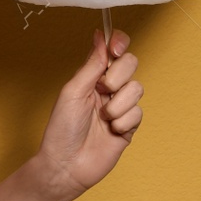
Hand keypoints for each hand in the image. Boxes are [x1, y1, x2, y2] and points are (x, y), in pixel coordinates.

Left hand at [32, 29, 143, 200]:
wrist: (66, 165)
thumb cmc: (61, 129)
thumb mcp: (73, 91)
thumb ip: (91, 65)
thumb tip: (99, 35)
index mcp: (91, 78)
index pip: (112, 51)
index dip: (118, 43)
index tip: (115, 47)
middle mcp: (107, 90)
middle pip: (130, 64)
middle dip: (119, 75)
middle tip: (104, 89)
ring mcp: (119, 108)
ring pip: (137, 89)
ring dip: (118, 104)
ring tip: (103, 118)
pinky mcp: (129, 126)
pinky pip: (138, 113)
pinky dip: (124, 121)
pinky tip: (111, 131)